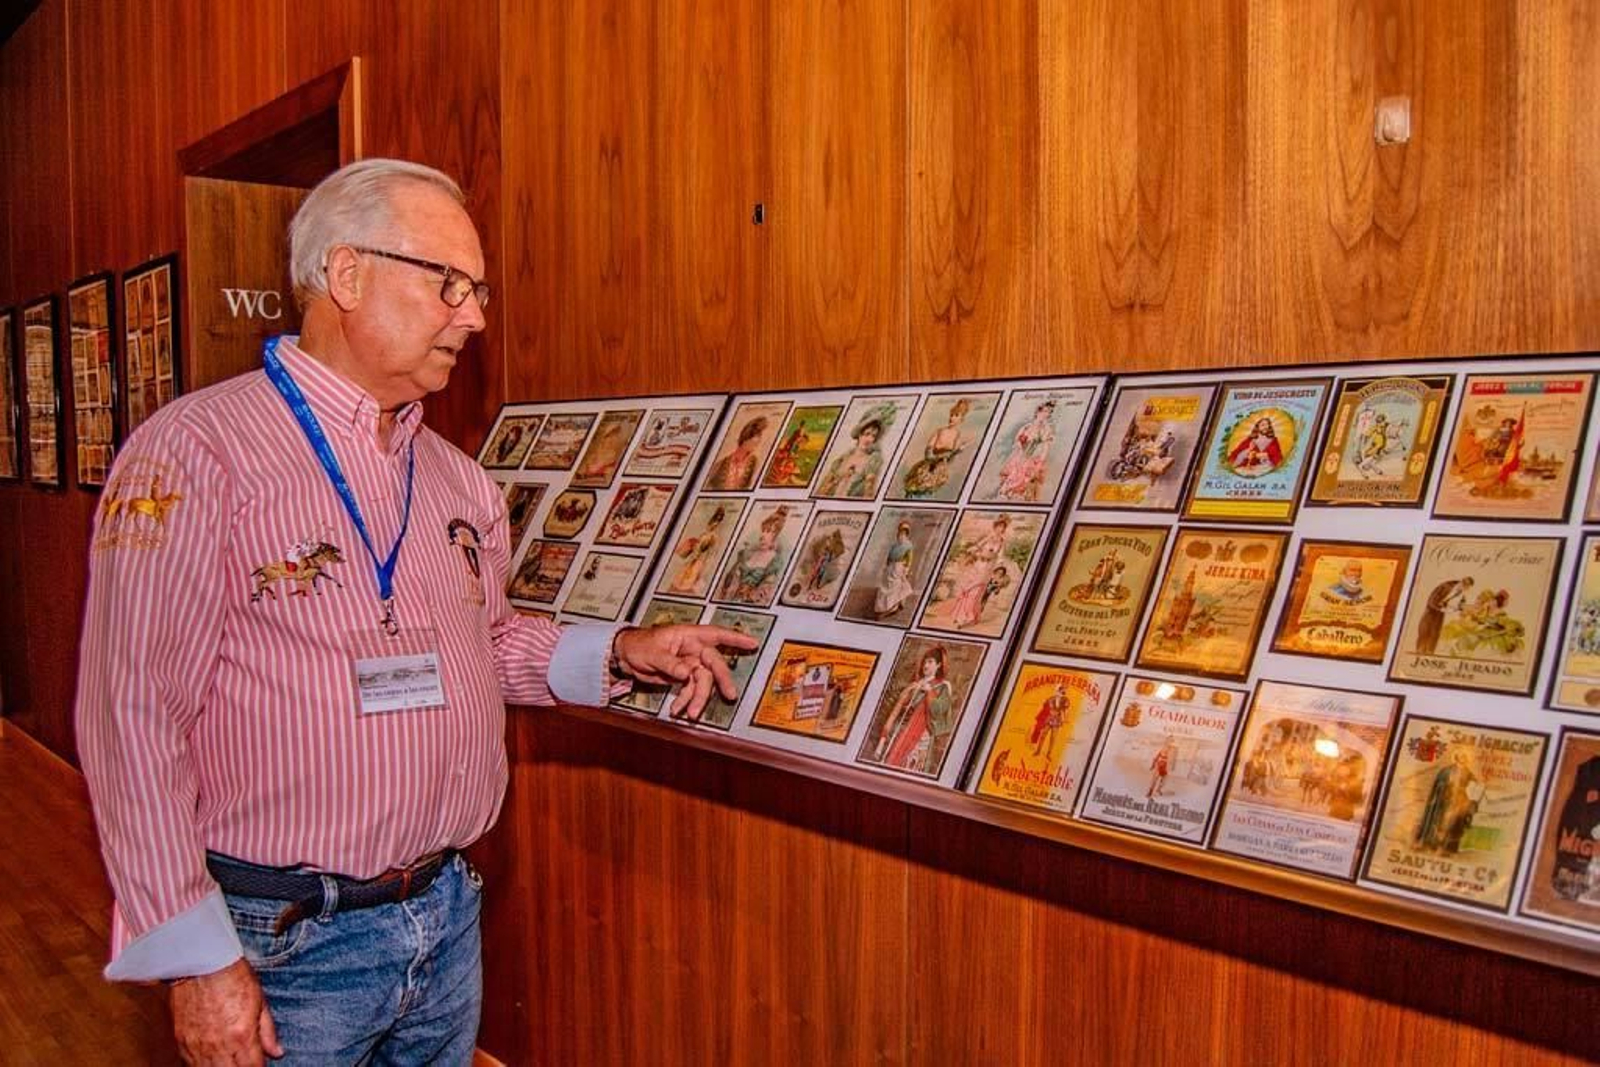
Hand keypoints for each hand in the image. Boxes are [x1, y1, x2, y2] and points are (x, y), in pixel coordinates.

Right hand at [170, 957, 282, 1064]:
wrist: (202, 963)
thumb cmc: (233, 977)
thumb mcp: (260, 1002)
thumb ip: (267, 1032)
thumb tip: (277, 1053)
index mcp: (242, 1037)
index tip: (259, 1063)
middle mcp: (219, 1046)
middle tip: (244, 1061)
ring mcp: (197, 1046)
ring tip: (228, 1060)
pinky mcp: (181, 1041)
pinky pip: (190, 1064)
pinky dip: (201, 1065)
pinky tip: (210, 1061)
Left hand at [612, 624, 758, 718]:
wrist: (624, 657)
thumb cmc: (638, 645)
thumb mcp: (653, 652)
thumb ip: (670, 663)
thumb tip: (687, 672)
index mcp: (688, 637)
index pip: (715, 635)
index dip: (735, 639)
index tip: (753, 644)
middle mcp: (692, 650)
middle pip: (713, 664)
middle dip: (721, 680)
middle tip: (730, 695)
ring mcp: (688, 664)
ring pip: (701, 682)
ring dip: (698, 698)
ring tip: (692, 713)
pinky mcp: (682, 678)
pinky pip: (689, 691)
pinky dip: (685, 701)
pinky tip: (678, 710)